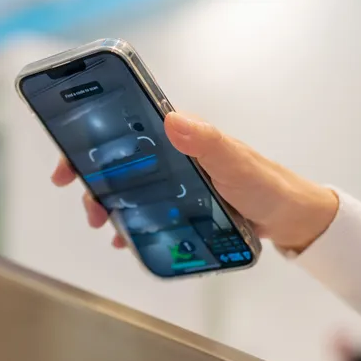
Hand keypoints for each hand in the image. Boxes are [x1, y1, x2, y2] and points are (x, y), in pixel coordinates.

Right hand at [50, 111, 337, 252]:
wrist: (294, 219)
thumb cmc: (267, 185)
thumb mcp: (233, 163)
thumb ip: (206, 142)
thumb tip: (173, 120)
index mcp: (181, 137)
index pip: (123, 129)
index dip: (88, 140)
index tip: (66, 159)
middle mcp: (174, 155)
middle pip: (118, 163)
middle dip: (93, 182)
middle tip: (87, 206)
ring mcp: (176, 181)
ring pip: (129, 190)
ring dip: (109, 206)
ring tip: (107, 227)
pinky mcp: (183, 206)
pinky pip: (147, 212)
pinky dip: (131, 224)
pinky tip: (126, 240)